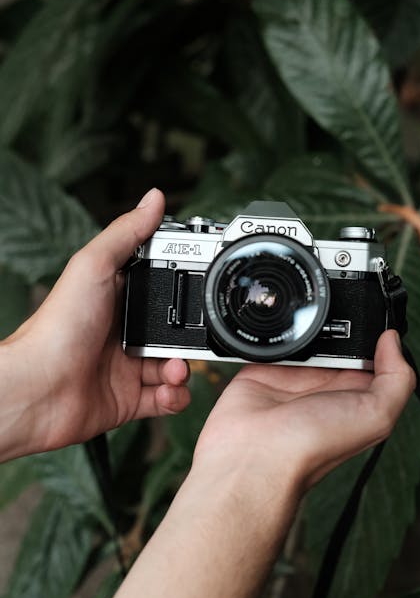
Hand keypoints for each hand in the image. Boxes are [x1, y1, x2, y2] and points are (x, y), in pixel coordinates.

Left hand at [0, 189, 190, 460]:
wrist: (37, 390)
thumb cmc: (56, 328)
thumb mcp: (94, 266)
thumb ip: (127, 233)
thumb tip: (154, 198)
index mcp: (117, 297)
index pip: (162, 286)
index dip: (186, 286)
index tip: (205, 286)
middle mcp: (124, 331)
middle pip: (176, 330)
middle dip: (192, 336)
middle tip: (193, 340)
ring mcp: (127, 365)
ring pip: (175, 365)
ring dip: (184, 369)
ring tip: (175, 370)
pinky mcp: (129, 398)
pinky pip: (166, 398)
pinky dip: (175, 397)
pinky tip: (168, 391)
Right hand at [194, 330, 415, 493]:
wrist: (254, 454)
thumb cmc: (312, 446)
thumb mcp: (375, 416)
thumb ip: (396, 379)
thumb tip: (393, 339)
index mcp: (356, 395)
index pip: (376, 356)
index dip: (379, 335)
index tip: (380, 313)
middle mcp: (327, 384)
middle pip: (341, 340)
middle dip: (341, 322)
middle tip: (340, 304)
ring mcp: (295, 375)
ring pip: (308, 334)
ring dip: (308, 321)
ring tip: (309, 308)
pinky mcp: (266, 367)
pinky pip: (275, 338)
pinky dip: (277, 327)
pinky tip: (281, 319)